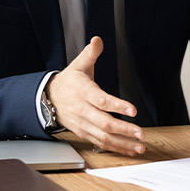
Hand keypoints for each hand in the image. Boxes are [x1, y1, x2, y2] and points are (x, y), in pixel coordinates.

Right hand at [46, 37, 145, 155]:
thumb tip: (97, 40)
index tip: (133, 110)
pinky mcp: (84, 132)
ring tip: (139, 146)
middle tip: (140, 133)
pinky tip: (129, 149)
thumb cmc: (69, 82)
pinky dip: (115, 148)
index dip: (117, 105)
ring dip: (122, 143)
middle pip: (104, 122)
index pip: (101, 100)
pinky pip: (100, 143)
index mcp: (83, 91)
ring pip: (103, 136)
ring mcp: (83, 124)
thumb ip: (90, 53)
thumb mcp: (78, 64)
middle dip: (124, 129)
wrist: (49, 99)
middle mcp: (83, 110)